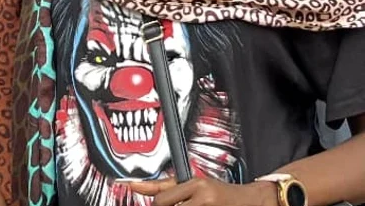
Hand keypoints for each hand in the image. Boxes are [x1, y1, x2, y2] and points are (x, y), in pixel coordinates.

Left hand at [126, 177, 278, 205]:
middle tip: (177, 204)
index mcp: (196, 185)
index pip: (162, 200)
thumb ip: (165, 186)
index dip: (155, 204)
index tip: (137, 190)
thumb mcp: (193, 184)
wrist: (252, 202)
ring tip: (188, 205)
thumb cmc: (220, 193)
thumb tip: (136, 185)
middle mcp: (203, 199)